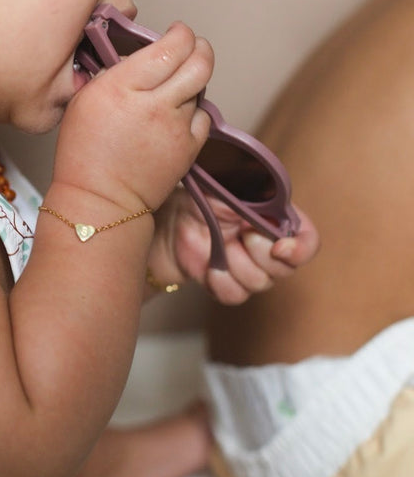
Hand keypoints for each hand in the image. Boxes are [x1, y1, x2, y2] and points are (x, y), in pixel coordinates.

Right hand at [54, 23, 213, 212]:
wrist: (100, 200)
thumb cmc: (85, 152)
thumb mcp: (85, 99)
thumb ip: (114, 72)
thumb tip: (139, 55)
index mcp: (123, 87)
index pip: (170, 47)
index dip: (180, 34)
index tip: (176, 32)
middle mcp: (154, 104)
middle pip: (199, 63)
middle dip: (200, 48)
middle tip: (192, 46)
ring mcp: (176, 128)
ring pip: (201, 89)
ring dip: (192, 81)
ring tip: (174, 86)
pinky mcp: (189, 149)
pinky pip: (203, 117)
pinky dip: (195, 110)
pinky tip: (178, 114)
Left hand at [147, 189, 318, 304]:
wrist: (169, 220)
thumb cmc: (200, 195)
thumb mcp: (227, 182)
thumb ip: (251, 184)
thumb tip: (265, 181)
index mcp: (275, 218)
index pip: (307, 240)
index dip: (301, 249)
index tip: (280, 247)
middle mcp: (268, 246)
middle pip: (285, 268)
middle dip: (260, 253)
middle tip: (240, 234)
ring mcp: (249, 267)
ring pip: (260, 283)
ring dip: (236, 264)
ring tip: (219, 245)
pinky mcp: (228, 284)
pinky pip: (237, 295)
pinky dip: (222, 282)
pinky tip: (209, 268)